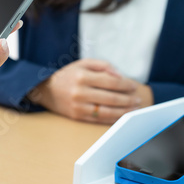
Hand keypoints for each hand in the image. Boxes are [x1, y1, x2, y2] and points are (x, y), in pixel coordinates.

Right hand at [28, 59, 153, 123]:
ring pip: (107, 111)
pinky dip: (112, 119)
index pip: (111, 81)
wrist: (45, 90)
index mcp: (82, 76)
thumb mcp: (83, 63)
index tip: (133, 86)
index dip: (125, 84)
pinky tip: (121, 116)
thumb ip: (103, 66)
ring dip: (124, 111)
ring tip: (134, 109)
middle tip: (138, 99)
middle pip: (111, 97)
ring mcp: (78, 106)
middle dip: (128, 99)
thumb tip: (120, 75)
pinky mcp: (77, 116)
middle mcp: (80, 92)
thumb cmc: (68, 75)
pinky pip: (99, 119)